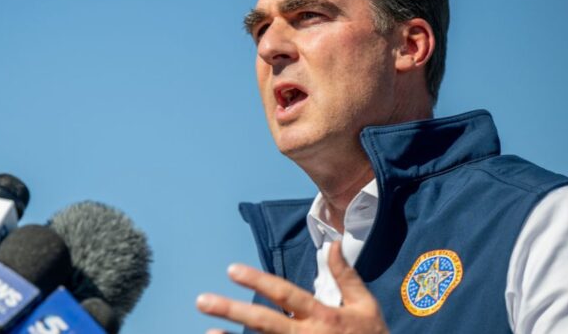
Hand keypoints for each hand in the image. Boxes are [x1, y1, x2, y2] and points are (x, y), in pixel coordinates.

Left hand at [196, 241, 387, 333]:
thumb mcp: (365, 306)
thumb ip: (346, 276)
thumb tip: (332, 244)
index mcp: (323, 316)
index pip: (284, 294)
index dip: (258, 281)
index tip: (232, 270)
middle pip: (264, 322)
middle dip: (232, 310)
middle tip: (202, 301)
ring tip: (208, 332)